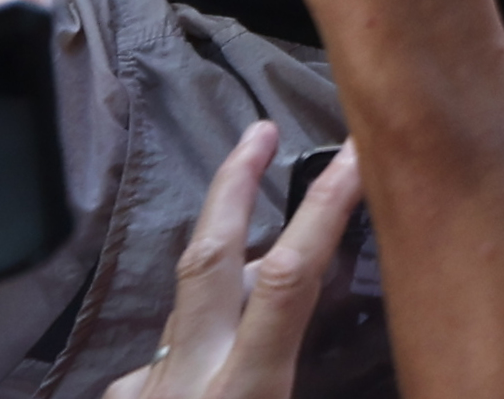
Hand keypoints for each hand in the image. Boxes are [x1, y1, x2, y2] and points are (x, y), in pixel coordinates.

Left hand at [94, 116, 370, 398]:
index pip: (285, 281)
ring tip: (252, 246)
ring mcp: (148, 386)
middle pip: (208, 258)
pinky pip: (155, 360)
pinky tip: (201, 354)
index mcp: (244, 391)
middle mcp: (189, 375)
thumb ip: (306, 384)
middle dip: (234, 186)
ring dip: (220, 265)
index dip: (321, 211)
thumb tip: (350, 375)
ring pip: (184, 306)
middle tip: (259, 130)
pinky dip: (186, 344)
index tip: (355, 156)